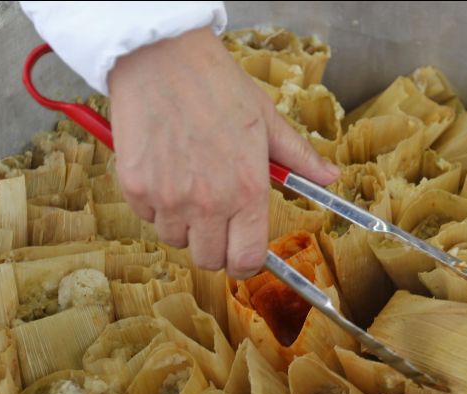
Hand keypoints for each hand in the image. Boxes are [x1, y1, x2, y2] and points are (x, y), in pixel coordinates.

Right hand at [108, 27, 339, 278]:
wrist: (161, 58)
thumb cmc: (217, 86)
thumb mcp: (267, 121)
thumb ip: (300, 157)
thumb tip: (331, 177)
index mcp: (247, 191)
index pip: (247, 259)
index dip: (246, 263)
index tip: (244, 254)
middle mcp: (208, 203)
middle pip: (210, 260)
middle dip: (216, 245)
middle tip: (217, 217)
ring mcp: (168, 198)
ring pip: (176, 240)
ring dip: (184, 224)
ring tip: (190, 184)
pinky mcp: (135, 188)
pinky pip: (147, 217)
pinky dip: (156, 204)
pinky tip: (165, 171)